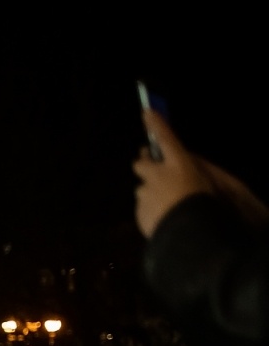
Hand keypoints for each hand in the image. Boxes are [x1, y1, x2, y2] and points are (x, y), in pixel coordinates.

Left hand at [133, 110, 211, 237]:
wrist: (188, 232)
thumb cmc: (204, 204)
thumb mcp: (207, 182)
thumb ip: (190, 171)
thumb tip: (182, 169)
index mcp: (179, 164)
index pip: (166, 138)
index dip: (156, 124)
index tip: (147, 112)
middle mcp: (158, 175)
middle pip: (141, 163)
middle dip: (145, 165)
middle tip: (153, 171)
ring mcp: (145, 193)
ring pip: (142, 189)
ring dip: (150, 192)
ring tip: (166, 205)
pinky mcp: (139, 211)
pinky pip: (142, 208)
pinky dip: (150, 210)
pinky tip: (163, 218)